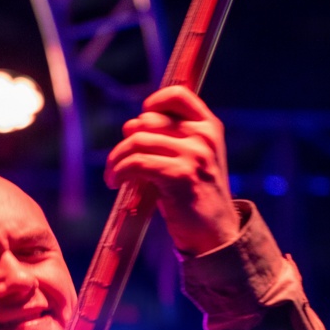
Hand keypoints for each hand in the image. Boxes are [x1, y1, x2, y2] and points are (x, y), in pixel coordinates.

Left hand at [104, 85, 240, 255]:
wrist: (216, 234)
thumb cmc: (196, 198)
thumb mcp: (194, 160)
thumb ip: (172, 139)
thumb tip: (132, 126)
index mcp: (210, 127)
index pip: (177, 95)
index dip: (153, 104)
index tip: (138, 124)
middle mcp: (204, 136)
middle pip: (147, 121)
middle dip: (126, 141)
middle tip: (118, 161)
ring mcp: (194, 154)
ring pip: (137, 141)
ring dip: (116, 159)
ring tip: (113, 175)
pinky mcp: (180, 175)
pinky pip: (136, 163)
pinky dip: (118, 171)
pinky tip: (114, 181)